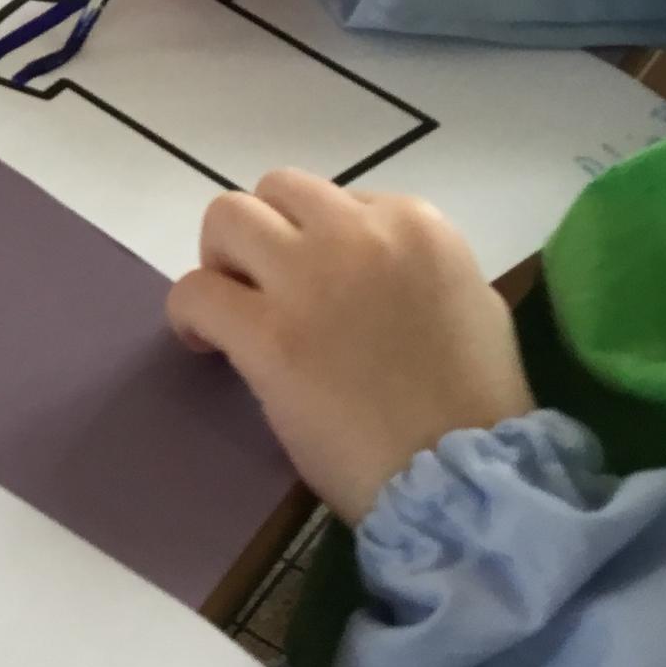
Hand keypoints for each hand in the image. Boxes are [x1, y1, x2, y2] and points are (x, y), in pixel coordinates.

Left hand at [167, 172, 532, 524]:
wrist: (461, 474)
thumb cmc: (477, 406)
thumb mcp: (472, 302)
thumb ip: (415, 268)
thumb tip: (370, 273)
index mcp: (417, 224)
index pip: (341, 200)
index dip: (320, 241)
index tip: (319, 285)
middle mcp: (359, 233)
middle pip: (279, 192)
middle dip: (265, 233)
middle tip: (263, 286)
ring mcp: (308, 277)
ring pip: (228, 217)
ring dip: (221, 258)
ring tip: (231, 306)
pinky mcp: (266, 332)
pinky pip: (195, 290)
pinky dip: (188, 313)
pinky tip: (205, 343)